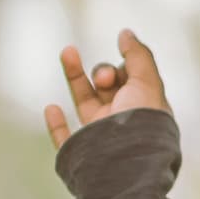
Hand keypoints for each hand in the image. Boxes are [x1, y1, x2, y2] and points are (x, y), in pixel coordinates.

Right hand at [45, 26, 169, 148]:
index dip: (121, 69)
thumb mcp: (147, 83)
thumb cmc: (142, 124)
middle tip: (105, 79)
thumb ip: (138, 56)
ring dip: (75, 76)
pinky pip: (64, 138)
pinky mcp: (80, 154)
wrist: (126, 165)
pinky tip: (52, 107)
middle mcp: (124, 125)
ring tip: (67, 50)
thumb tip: (126, 33)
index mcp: (144, 111)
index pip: (129, 80)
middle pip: (107, 88)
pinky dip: (57, 124)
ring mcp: (101, 139)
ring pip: (85, 104)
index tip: (120, 72)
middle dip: (103, 73)